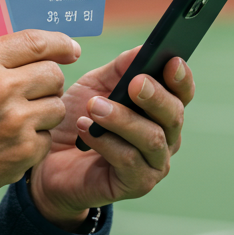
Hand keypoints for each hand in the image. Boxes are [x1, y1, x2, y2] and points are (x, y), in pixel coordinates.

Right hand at [0, 30, 79, 208]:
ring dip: (43, 113)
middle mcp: (2, 86)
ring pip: (56, 106)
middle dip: (48, 83)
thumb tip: (23, 50)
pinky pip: (46, 138)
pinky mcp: (23, 151)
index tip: (70, 49)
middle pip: (53, 74)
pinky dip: (33, 141)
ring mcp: (15, 120)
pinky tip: (8, 144)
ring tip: (16, 121)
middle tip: (33, 93)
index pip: (36, 41)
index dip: (60, 43)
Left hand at [28, 48, 194, 229]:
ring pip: (152, 138)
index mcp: (161, 110)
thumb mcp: (96, 85)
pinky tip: (84, 129)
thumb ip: (120, 69)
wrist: (51, 161)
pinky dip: (106, 142)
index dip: (181, 78)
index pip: (182, 93)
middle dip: (155, 96)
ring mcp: (155, 164)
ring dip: (123, 119)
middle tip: (134, 83)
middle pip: (174, 115)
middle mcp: (166, 137)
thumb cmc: (79, 119)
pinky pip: (129, 161)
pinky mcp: (137, 184)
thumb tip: (143, 50)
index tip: (171, 61)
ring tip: (94, 106)